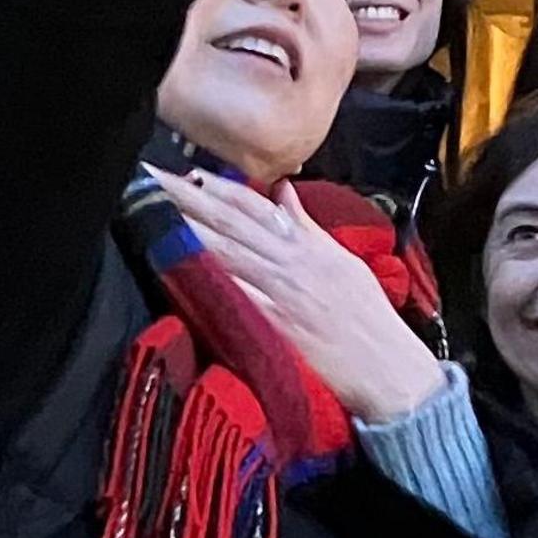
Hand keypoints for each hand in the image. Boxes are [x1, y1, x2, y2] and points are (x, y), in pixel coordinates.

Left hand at [151, 169, 447, 423]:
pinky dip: (209, 275)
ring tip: (153, 208)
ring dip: (187, 226)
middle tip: (150, 177)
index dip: (216, 186)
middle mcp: (288, 262)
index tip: (183, 171)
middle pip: (230, 221)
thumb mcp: (341, 260)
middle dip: (187, 196)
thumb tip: (283, 190)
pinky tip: (180, 262)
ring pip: (226, 250)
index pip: (252, 206)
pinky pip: (235, 294)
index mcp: (304, 245)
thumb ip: (307, 226)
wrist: (386, 366)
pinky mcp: (273, 324)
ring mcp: (279, 292)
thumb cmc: (367, 317)